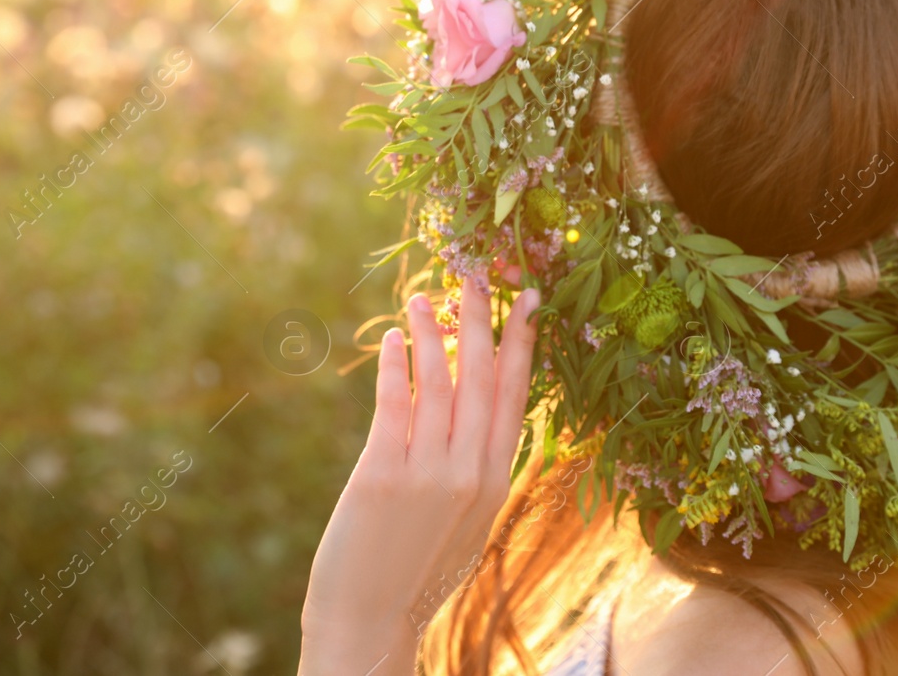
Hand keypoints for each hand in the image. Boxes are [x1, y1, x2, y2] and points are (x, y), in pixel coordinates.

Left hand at [298, 280, 541, 675]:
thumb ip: (475, 467)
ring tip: (422, 294)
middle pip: (481, 378)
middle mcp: (471, 474)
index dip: (521, 342)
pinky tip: (393, 340)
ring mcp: (428, 475)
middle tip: (475, 272)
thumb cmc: (415, 572)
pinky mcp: (381, 477)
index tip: (526, 297)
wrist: (371, 624)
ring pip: (438, 384)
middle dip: (480, 320)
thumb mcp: (466, 520)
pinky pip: (393, 407)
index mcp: (496, 481)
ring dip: (432, 332)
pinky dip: (395, 367)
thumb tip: (474, 408)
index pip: (515, 395)